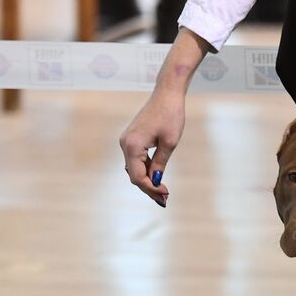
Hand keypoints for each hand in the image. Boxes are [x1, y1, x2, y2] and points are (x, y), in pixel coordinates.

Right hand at [119, 87, 183, 206]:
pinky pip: (136, 160)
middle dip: (149, 188)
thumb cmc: (170, 116)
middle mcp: (125, 144)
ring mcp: (127, 141)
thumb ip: (160, 163)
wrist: (167, 95)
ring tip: (162, 193)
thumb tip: (155, 181)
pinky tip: (156, 178)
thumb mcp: (169, 143)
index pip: (137, 176)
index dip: (151, 188)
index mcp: (132, 145)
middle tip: (164, 200)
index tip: (165, 194)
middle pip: (134, 174)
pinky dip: (146, 170)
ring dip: (147, 180)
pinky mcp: (132, 139)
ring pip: (135, 168)